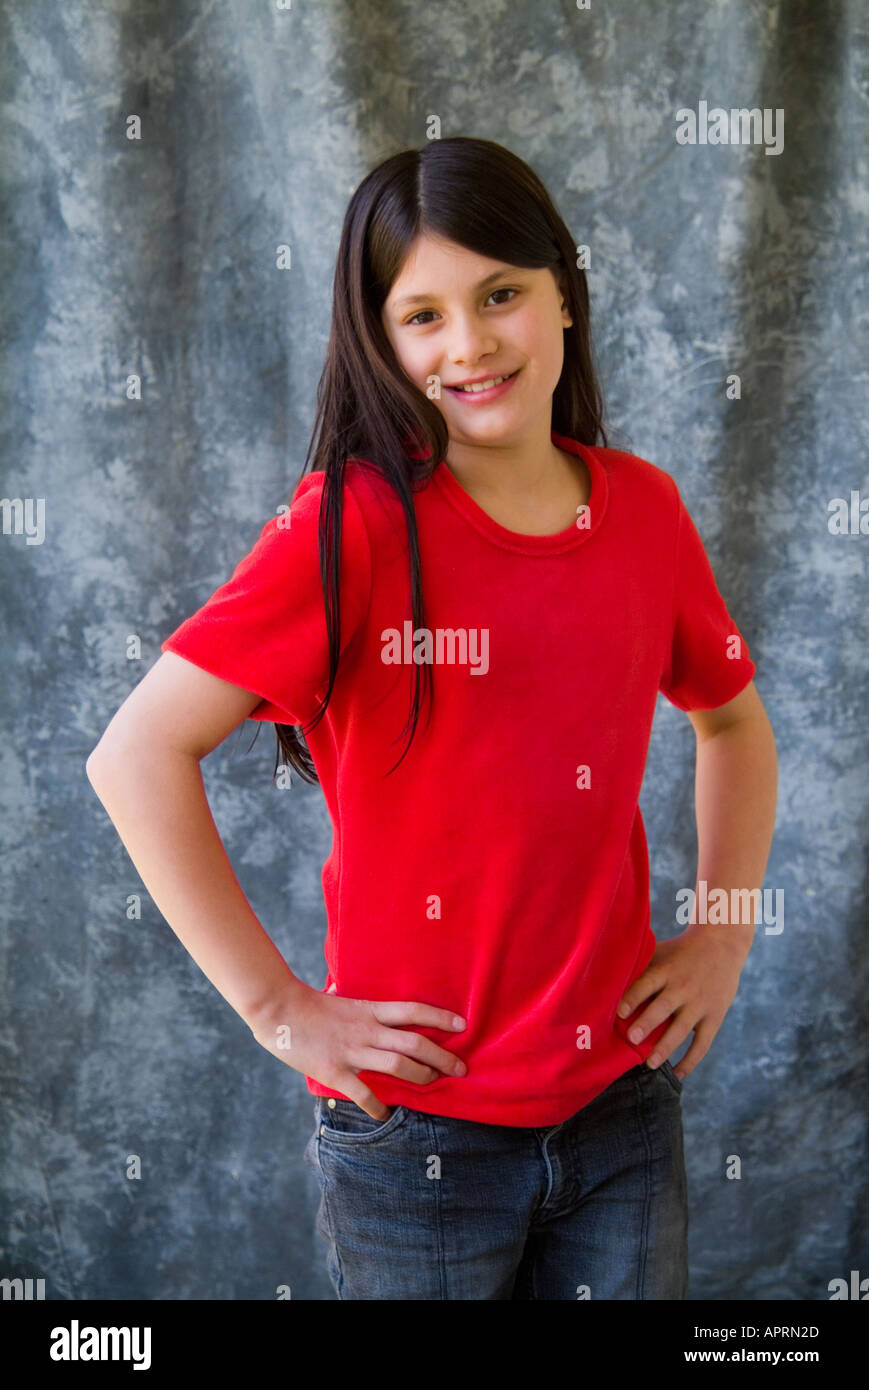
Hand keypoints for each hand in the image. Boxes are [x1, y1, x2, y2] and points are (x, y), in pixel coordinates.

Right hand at [247, 979, 467, 1120]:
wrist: (279, 1009)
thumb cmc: (309, 1004)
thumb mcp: (342, 997)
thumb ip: (360, 1004)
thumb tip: (365, 1001)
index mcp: (370, 1009)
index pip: (413, 1011)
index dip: (440, 1017)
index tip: (462, 1024)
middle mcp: (367, 1030)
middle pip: (415, 1043)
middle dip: (442, 1057)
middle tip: (460, 1068)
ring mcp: (352, 1051)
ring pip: (397, 1066)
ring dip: (421, 1077)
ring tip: (433, 1084)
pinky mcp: (335, 1071)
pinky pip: (363, 1093)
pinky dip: (378, 1107)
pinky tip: (386, 1115)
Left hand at [616, 924, 749, 1081]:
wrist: (722, 945)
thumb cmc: (680, 951)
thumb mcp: (660, 952)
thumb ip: (638, 965)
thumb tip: (603, 978)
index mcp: (666, 970)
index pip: (647, 983)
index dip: (633, 997)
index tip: (618, 1012)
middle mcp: (683, 987)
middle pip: (664, 1007)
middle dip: (648, 1023)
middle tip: (632, 1038)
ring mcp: (700, 1004)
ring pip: (682, 1029)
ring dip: (666, 1047)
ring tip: (650, 1063)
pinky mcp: (714, 1017)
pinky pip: (702, 1043)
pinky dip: (691, 1060)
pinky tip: (677, 1074)